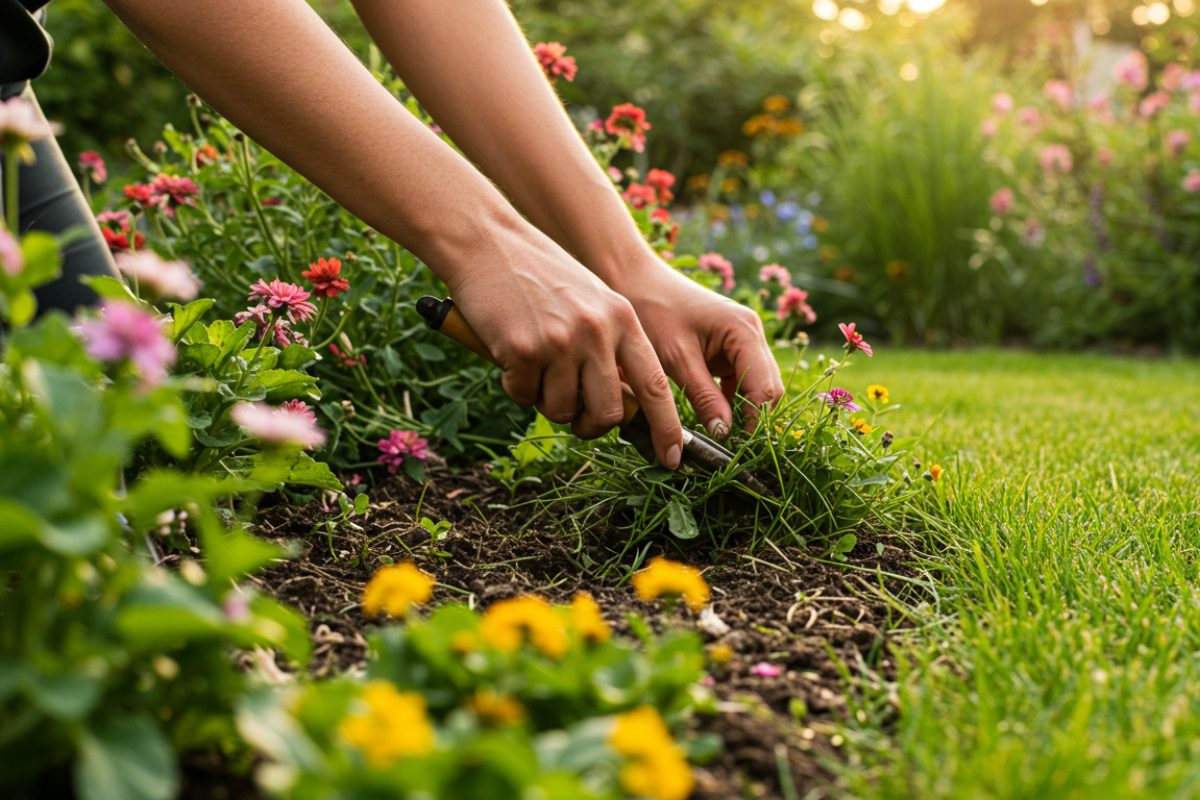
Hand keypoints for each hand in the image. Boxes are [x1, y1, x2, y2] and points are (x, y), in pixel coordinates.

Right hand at [446, 222, 683, 466]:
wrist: (487, 241)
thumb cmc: (539, 275)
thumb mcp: (592, 301)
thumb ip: (611, 346)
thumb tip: (620, 408)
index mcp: (623, 319)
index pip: (656, 386)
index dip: (667, 428)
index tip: (673, 459)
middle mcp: (598, 331)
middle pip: (610, 412)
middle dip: (592, 425)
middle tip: (575, 417)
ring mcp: (561, 341)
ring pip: (564, 411)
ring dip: (548, 402)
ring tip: (535, 366)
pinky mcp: (524, 350)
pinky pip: (525, 396)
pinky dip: (516, 385)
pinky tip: (510, 352)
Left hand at [617, 259, 783, 435]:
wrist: (635, 282)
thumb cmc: (653, 313)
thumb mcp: (676, 359)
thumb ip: (703, 397)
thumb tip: (724, 434)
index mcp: (744, 331)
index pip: (766, 388)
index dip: (754, 421)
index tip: (735, 448)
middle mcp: (752, 333)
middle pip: (768, 388)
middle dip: (753, 418)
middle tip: (729, 447)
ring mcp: (743, 340)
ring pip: (757, 387)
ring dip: (743, 411)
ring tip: (720, 436)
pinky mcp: (730, 348)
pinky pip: (741, 381)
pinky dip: (731, 400)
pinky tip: (713, 416)